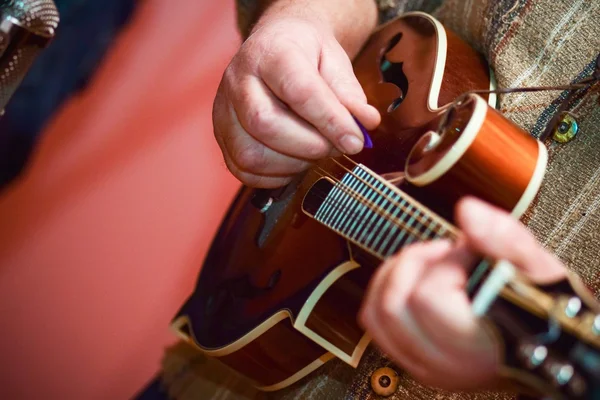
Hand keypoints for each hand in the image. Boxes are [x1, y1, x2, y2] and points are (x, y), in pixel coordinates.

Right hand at [212, 14, 379, 187]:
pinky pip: (242, 170)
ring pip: (250, 154)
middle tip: (335, 147)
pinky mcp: (221, 134)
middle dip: (308, 146)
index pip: (298, 91)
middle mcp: (238, 79)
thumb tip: (366, 123)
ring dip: (291, 164)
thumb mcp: (335, 62)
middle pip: (264, 124)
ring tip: (314, 152)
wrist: (276, 44)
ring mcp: (224, 109)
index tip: (354, 141)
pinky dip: (273, 176)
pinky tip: (293, 161)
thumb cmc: (306, 54)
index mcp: (271, 52)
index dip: (329, 121)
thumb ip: (349, 94)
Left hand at [359, 197, 566, 390]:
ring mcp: (426, 364)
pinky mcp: (413, 358)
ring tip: (428, 265)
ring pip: (376, 315)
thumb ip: (503, 237)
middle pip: (393, 305)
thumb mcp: (537, 267)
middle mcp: (446, 363)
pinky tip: (410, 279)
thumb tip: (467, 212)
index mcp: (478, 345)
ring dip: (395, 275)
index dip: (446, 264)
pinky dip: (384, 292)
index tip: (469, 253)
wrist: (542, 340)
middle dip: (414, 263)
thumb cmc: (541, 307)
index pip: (429, 298)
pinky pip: (375, 323)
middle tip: (444, 253)